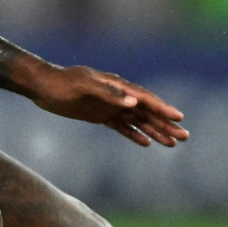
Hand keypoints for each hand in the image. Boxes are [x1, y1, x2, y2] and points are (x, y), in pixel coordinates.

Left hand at [23, 63, 188, 146]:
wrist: (42, 85)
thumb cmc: (62, 83)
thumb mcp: (83, 86)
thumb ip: (109, 93)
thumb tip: (133, 102)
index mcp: (118, 86)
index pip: (146, 99)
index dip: (163, 109)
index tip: (179, 118)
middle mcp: (118, 96)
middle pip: (147, 112)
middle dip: (166, 124)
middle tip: (185, 136)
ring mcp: (110, 106)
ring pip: (138, 121)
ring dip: (156, 131)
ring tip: (173, 143)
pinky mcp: (100, 115)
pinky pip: (122, 127)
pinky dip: (135, 135)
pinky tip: (147, 143)